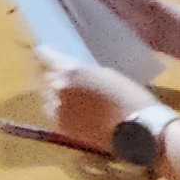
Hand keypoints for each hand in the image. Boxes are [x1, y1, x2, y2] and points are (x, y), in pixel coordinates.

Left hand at [34, 52, 162, 151]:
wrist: (138, 128)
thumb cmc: (129, 97)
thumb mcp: (106, 75)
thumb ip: (83, 73)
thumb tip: (71, 72)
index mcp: (72, 71)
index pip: (47, 58)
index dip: (44, 54)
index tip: (41, 51)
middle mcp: (60, 88)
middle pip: (46, 77)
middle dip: (50, 74)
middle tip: (56, 73)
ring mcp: (59, 109)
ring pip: (47, 96)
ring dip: (52, 92)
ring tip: (63, 93)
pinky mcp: (63, 127)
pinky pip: (52, 113)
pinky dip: (56, 108)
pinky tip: (66, 108)